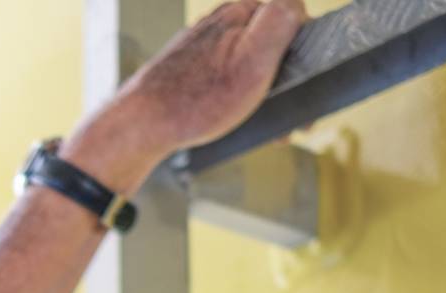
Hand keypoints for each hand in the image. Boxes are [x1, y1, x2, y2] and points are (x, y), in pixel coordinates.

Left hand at [61, 0, 308, 191]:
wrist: (141, 126)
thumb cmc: (197, 100)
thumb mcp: (252, 60)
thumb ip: (279, 21)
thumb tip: (296, 4)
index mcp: (239, 13)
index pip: (292, 14)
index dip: (304, 48)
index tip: (301, 79)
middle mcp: (220, 22)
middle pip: (271, 42)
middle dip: (285, 77)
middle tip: (291, 116)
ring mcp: (203, 45)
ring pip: (249, 64)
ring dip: (264, 94)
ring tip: (264, 122)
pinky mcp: (189, 67)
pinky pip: (226, 78)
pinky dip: (237, 99)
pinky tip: (235, 119)